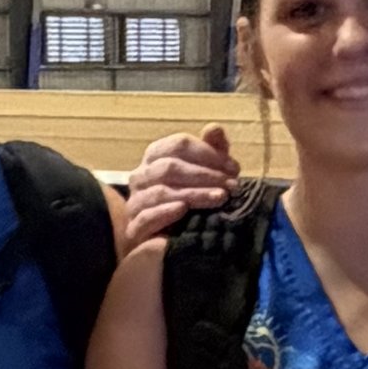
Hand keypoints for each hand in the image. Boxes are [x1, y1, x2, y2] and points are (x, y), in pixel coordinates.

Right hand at [120, 126, 235, 248]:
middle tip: (232, 186)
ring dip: (194, 194)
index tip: (234, 168)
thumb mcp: (207, 173)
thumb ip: (212, 150)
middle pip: (170, 167)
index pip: (179, 144)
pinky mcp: (134, 228)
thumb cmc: (191, 200)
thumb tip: (214, 128)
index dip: (208, 153)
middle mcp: (140, 175)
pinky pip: (145, 216)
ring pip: (161, 191)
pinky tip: (183, 210)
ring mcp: (135, 201)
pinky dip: (165, 212)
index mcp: (155, 156)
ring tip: (219, 198)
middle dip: (205, 175)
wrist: (170, 240)